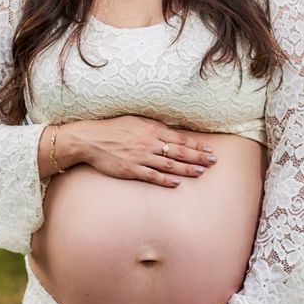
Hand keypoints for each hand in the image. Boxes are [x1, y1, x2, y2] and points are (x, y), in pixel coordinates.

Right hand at [67, 115, 217, 187]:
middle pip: (179, 151)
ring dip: (186, 169)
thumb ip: (154, 126)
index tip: (209, 149)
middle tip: (213, 162)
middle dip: (198, 156)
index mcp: (151, 129)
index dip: (196, 145)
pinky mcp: (131, 169)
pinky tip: (177, 183)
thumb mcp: (136, 120)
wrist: (90, 139)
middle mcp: (149, 142)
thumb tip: (171, 129)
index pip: (179, 138)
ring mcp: (140, 157)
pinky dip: (165, 180)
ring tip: (201, 172)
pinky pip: (152, 176)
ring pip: (169, 164)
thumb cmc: (113, 128)